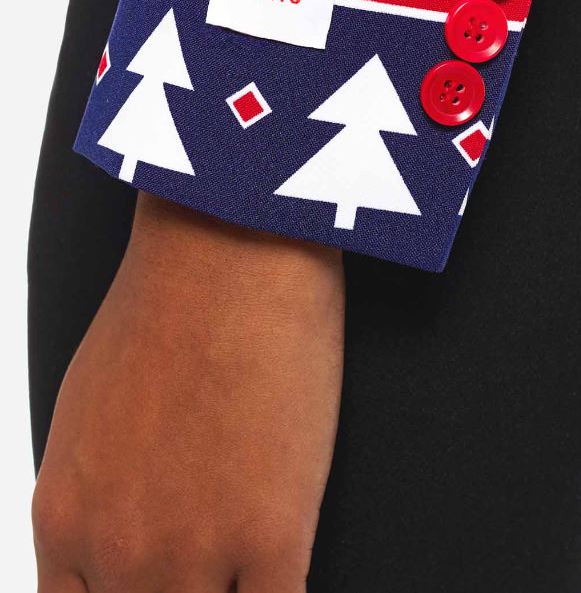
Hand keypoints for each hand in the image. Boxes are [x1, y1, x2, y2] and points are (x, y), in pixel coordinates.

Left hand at [32, 192, 344, 592]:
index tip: (164, 584)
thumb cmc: (161, 306)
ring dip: (233, 592)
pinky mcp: (272, 535)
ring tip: (249, 558)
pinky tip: (288, 561)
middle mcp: (120, 551)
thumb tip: (121, 524)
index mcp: (66, 518)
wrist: (223, 247)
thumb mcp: (88, 408)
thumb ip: (95, 488)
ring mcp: (195, 550)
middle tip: (213, 564)